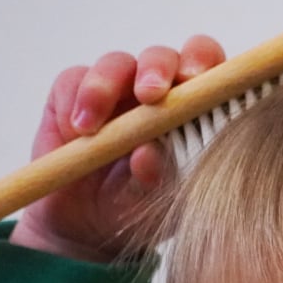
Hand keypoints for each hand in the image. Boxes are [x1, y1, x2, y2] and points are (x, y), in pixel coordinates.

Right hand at [10, 35, 226, 261]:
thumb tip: (148, 156)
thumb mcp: (154, 203)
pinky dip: (74, 102)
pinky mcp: (73, 93)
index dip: (204, 63)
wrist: (87, 225)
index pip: (209, 71)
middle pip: (163, 58)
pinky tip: (76, 132)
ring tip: (92, 128)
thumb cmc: (139, 206)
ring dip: (105, 88)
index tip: (196, 79)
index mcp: (192, 109)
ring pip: (116, 64)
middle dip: (158, 69)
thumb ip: (157, 179)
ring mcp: (116, 88)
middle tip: (150, 95)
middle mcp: (157, 91)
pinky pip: (73, 81)